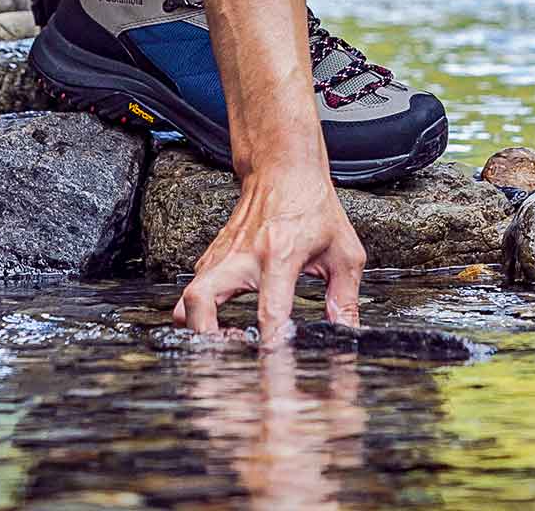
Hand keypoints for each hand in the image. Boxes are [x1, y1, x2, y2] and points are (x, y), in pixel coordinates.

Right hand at [172, 163, 366, 343]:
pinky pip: (194, 289)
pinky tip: (218, 324)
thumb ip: (345, 296)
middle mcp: (243, 255)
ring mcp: (222, 255)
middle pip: (201, 300)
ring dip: (197, 327)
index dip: (271, 343)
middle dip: (206, 338)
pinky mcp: (212, 256)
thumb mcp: (343, 251)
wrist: (284, 169)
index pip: (270, 309)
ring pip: (188, 296)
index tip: (273, 365)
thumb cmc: (314, 207)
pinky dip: (198, 312)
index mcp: (280, 254)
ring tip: (222, 343)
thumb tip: (345, 332)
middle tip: (228, 354)